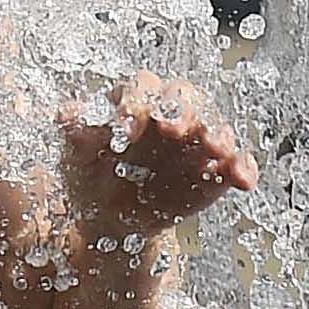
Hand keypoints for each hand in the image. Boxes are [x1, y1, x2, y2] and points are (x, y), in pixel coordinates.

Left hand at [62, 74, 257, 234]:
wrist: (112, 220)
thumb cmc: (90, 176)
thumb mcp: (75, 155)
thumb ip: (74, 131)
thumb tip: (65, 113)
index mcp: (135, 102)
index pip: (141, 88)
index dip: (134, 105)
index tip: (123, 132)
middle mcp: (170, 113)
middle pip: (185, 96)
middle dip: (182, 110)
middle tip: (174, 130)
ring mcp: (197, 141)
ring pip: (215, 125)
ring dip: (218, 134)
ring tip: (215, 149)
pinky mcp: (216, 169)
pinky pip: (237, 162)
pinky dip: (243, 168)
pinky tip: (242, 181)